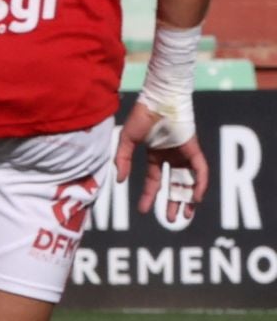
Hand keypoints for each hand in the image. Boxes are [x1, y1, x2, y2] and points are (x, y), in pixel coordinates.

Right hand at [114, 100, 207, 220]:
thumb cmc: (141, 116)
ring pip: (190, 181)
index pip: (155, 180)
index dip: (149, 196)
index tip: (143, 210)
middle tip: (172, 220)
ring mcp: (184, 154)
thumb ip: (123, 160)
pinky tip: (195, 197)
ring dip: (189, 199)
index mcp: (156, 155)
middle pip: (176, 185)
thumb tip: (120, 180)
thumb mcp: (126, 140)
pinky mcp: (194, 150)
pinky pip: (200, 171)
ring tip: (186, 215)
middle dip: (174, 202)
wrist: (158, 101)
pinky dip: (200, 184)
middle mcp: (172, 157)